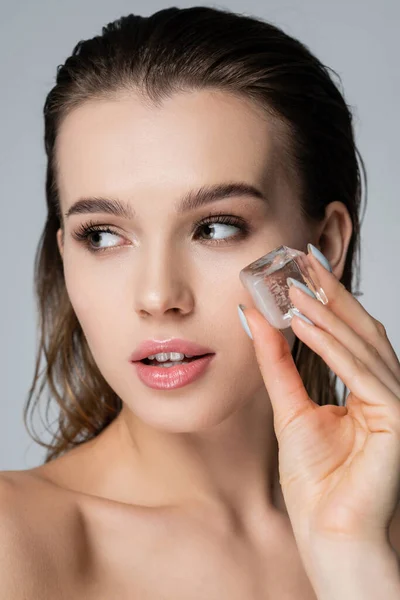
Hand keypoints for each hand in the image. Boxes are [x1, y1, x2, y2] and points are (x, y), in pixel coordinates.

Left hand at [239, 248, 399, 552]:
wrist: (329, 534)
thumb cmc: (316, 482)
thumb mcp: (289, 408)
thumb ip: (277, 364)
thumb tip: (258, 320)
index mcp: (366, 388)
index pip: (347, 333)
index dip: (325, 299)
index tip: (298, 270)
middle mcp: (386, 389)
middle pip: (360, 330)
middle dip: (330, 294)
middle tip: (301, 262)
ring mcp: (395, 403)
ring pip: (363, 345)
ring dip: (328, 313)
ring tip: (296, 288)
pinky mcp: (397, 419)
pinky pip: (362, 374)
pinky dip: (334, 347)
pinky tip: (306, 324)